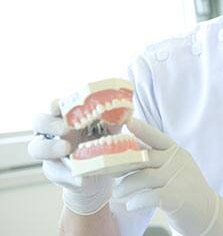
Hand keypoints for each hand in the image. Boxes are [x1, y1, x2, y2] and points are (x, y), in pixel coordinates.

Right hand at [28, 100, 113, 214]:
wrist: (100, 174)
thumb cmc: (104, 142)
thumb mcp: (111, 131)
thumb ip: (115, 122)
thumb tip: (126, 115)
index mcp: (67, 116)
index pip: (54, 105)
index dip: (55, 104)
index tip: (61, 105)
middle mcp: (54, 131)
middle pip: (38, 122)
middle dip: (49, 123)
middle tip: (66, 128)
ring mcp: (50, 151)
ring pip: (36, 147)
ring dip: (50, 148)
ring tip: (67, 149)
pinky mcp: (54, 170)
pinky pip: (54, 171)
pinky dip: (67, 175)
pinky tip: (81, 179)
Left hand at [114, 118, 222, 235]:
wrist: (208, 213)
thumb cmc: (185, 190)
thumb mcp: (175, 168)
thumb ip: (156, 159)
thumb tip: (127, 152)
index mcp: (176, 152)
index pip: (156, 137)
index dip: (142, 129)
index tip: (127, 121)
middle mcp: (177, 162)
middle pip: (143, 157)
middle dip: (120, 163)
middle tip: (105, 169)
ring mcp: (177, 178)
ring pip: (142, 177)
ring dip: (125, 186)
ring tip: (117, 193)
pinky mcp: (176, 197)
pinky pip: (149, 196)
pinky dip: (136, 201)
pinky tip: (131, 205)